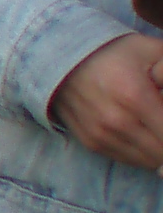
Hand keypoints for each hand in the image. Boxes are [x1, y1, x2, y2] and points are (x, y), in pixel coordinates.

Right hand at [49, 33, 162, 171]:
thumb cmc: (113, 52)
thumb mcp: (152, 51)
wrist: (59, 58)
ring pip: (150, 161)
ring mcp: (101, 135)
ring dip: (160, 150)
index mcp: (136, 97)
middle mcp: (116, 122)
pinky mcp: (91, 142)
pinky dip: (143, 153)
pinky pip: (129, 160)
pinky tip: (144, 133)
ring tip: (157, 127)